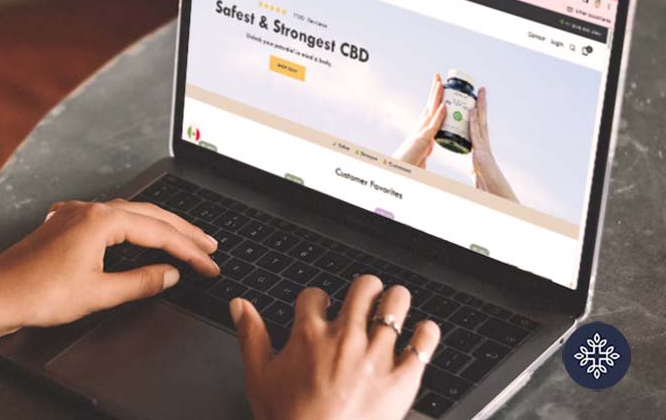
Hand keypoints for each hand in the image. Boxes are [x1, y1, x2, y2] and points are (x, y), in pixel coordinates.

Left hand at [0, 199, 219, 328]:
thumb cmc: (38, 294)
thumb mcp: (99, 293)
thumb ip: (141, 282)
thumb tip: (169, 274)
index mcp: (101, 221)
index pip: (158, 232)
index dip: (188, 250)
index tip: (208, 264)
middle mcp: (89, 210)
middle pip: (148, 215)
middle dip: (182, 231)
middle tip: (209, 245)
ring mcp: (75, 214)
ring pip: (129, 213)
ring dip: (157, 226)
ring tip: (181, 237)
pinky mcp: (64, 224)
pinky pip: (106, 217)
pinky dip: (130, 224)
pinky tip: (132, 231)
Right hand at [231, 277, 440, 419]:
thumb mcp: (259, 377)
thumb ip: (250, 335)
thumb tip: (239, 306)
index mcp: (310, 334)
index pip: (315, 294)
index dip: (317, 300)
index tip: (320, 310)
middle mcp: (346, 338)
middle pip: (363, 286)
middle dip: (363, 290)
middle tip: (362, 300)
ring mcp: (377, 356)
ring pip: (396, 303)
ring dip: (394, 302)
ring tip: (392, 307)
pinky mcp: (402, 379)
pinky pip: (423, 342)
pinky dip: (426, 333)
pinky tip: (421, 333)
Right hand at [393, 74, 445, 167]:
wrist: (397, 174)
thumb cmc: (407, 168)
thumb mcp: (419, 157)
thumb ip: (425, 150)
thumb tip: (429, 148)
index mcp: (420, 133)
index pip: (429, 113)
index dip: (434, 100)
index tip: (440, 88)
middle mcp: (419, 130)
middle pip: (428, 107)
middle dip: (435, 91)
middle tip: (439, 77)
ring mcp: (419, 134)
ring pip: (430, 112)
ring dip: (436, 97)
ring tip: (442, 83)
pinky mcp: (421, 142)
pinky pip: (432, 127)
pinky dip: (438, 116)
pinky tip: (444, 106)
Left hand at [469, 88, 517, 202]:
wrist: (495, 195)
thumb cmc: (488, 186)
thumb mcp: (478, 173)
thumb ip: (476, 167)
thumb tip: (474, 167)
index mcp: (482, 148)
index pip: (478, 126)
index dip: (477, 113)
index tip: (475, 101)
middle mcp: (484, 144)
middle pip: (481, 120)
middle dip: (480, 104)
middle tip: (480, 89)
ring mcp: (484, 147)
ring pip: (481, 123)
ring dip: (479, 107)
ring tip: (479, 92)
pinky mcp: (482, 153)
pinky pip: (476, 134)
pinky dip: (473, 122)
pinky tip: (471, 111)